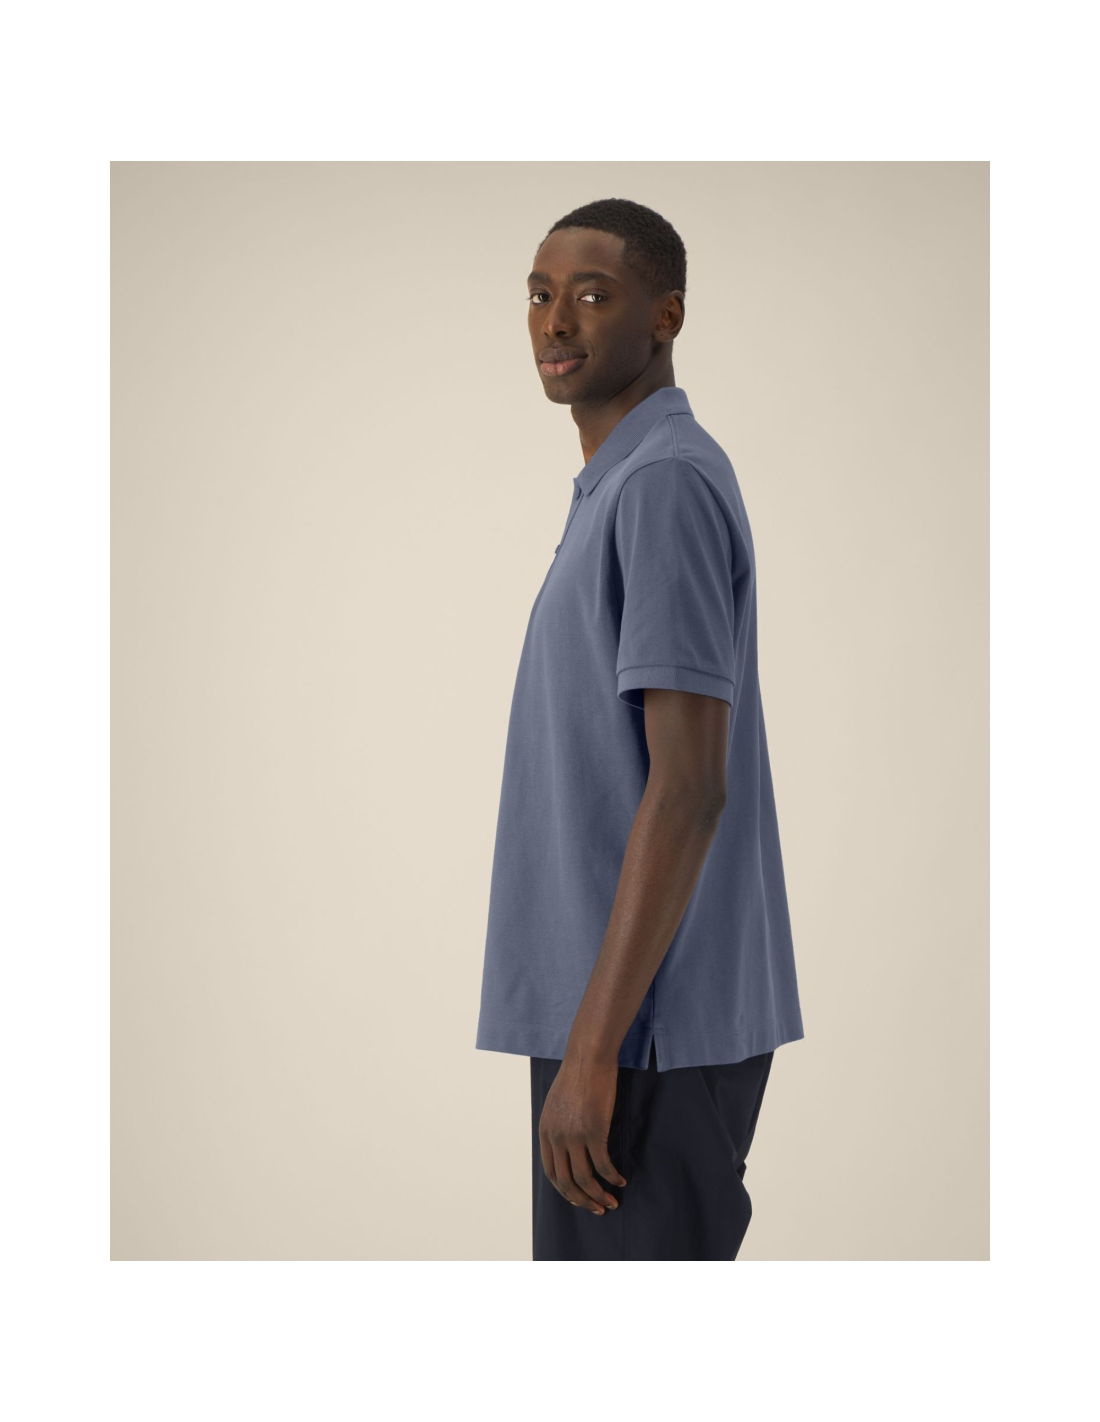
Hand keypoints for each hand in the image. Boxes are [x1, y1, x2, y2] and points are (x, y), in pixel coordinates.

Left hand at [538, 1054, 627, 1213]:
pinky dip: (612, 1177)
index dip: (566, 1191)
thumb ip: (557, 1127)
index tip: (579, 1199)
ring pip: (585, 1178)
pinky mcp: (593, 1131)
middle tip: (598, 1209)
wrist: (588, 1058)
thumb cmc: (576, 1077)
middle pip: (566, 1182)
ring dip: (599, 1195)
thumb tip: (566, 1146)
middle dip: (583, 1200)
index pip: (551, 1173)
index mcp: (545, 1132)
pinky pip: (603, 1164)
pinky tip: (621, 1180)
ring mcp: (574, 1136)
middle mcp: (556, 1138)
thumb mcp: (556, 1104)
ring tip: (612, 1202)